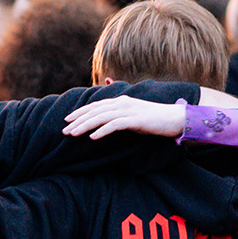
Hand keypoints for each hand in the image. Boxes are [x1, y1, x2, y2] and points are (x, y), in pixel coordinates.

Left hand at [62, 96, 188, 140]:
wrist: (174, 118)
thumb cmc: (153, 119)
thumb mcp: (133, 113)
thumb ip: (120, 113)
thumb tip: (108, 117)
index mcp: (120, 100)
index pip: (95, 105)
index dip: (80, 112)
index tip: (67, 119)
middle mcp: (122, 103)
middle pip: (94, 111)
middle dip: (77, 120)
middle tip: (64, 130)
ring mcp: (128, 111)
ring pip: (101, 118)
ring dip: (85, 126)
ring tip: (73, 134)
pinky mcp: (135, 120)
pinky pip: (114, 125)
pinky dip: (102, 131)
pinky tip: (92, 138)